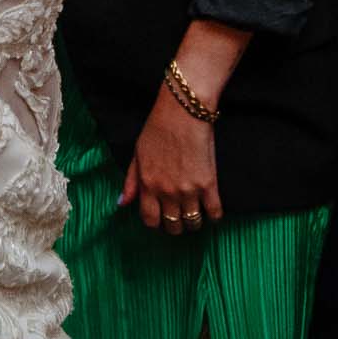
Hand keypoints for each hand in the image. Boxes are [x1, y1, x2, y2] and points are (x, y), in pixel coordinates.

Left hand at [123, 92, 219, 235]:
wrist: (182, 112)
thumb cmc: (157, 129)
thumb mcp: (137, 154)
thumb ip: (130, 181)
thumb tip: (122, 204)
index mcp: (147, 184)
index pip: (150, 219)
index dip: (155, 223)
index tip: (160, 219)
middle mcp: (167, 191)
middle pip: (173, 226)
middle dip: (175, 226)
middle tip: (178, 218)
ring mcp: (188, 189)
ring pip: (193, 222)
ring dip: (193, 223)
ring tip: (194, 215)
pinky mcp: (208, 184)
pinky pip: (214, 212)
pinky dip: (214, 216)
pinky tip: (211, 209)